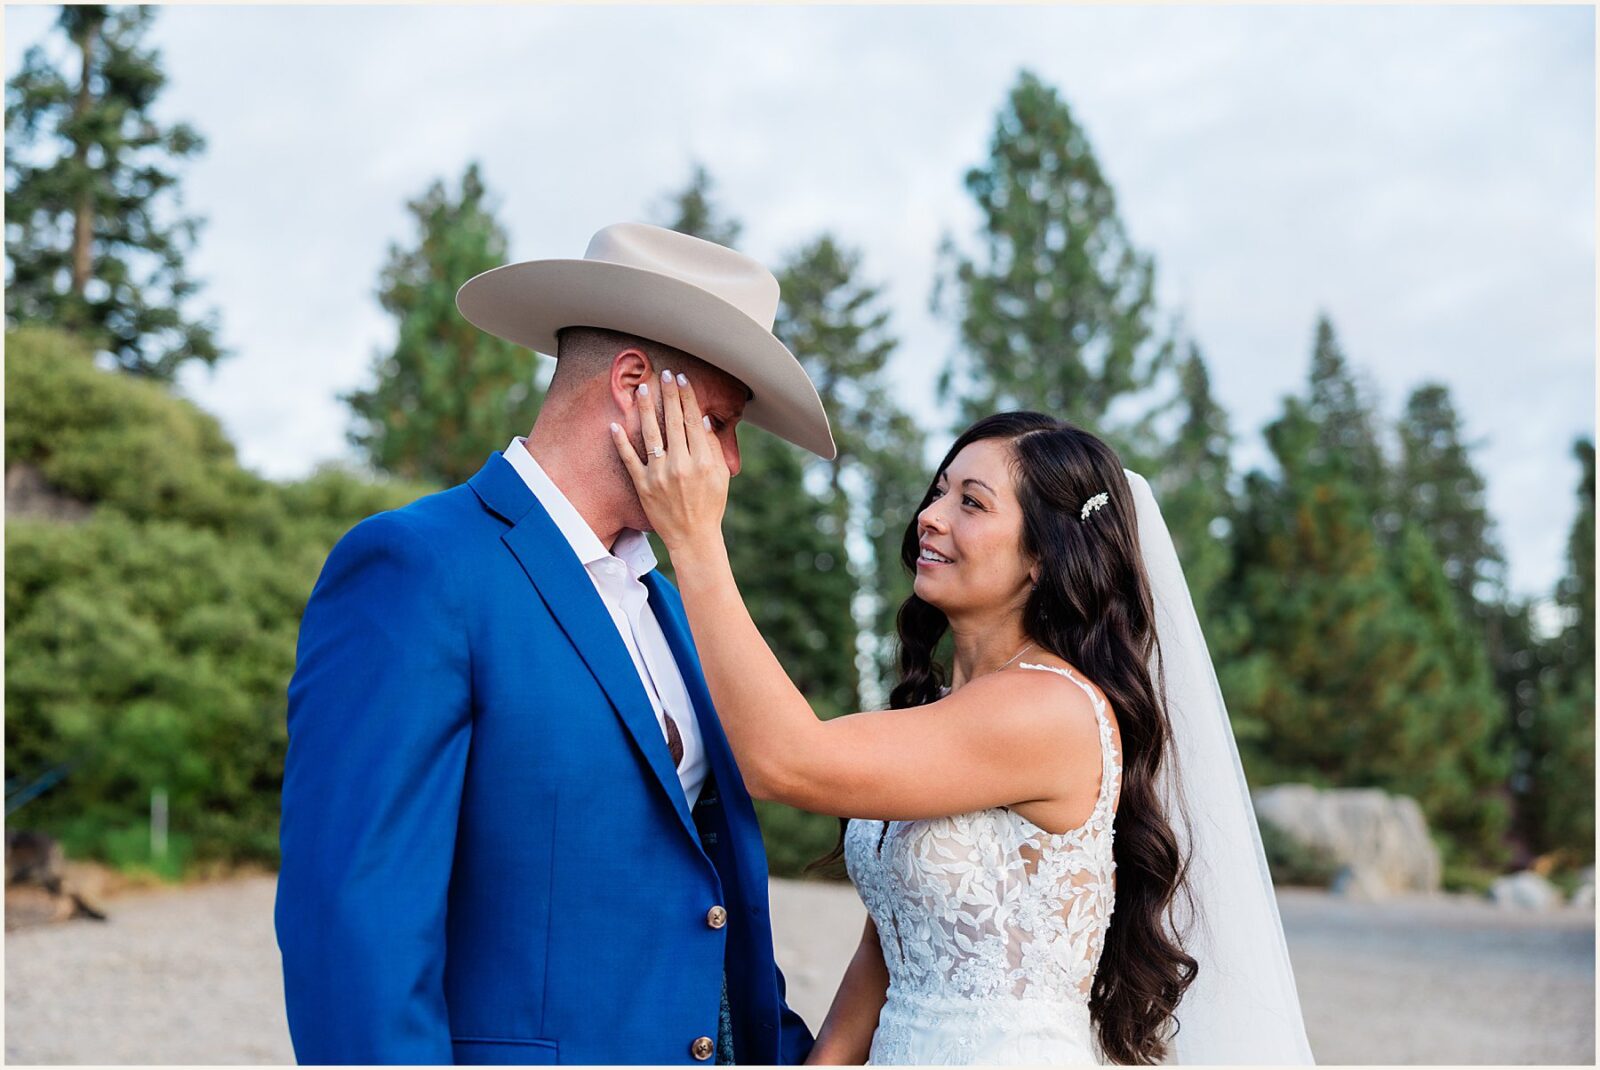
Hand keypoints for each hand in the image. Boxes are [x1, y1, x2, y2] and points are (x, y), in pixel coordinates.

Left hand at [610, 368, 730, 553]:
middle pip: (673, 422)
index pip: (693, 421)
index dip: (687, 398)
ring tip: (640, 389)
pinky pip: (629, 460)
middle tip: (663, 374)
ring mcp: (659, 475)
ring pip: (650, 435)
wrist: (693, 537)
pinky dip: (621, 442)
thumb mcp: (720, 476)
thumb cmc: (710, 504)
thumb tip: (701, 420)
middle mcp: (681, 465)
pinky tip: (615, 424)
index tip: (681, 379)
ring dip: (645, 409)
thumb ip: (712, 447)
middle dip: (668, 395)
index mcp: (703, 461)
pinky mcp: (643, 486)